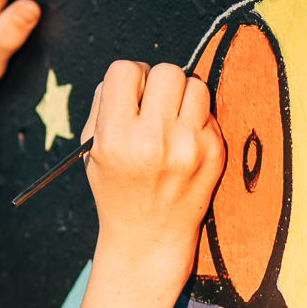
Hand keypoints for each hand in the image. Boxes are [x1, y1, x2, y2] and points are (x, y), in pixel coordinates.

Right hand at [81, 61, 226, 274]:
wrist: (148, 237)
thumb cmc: (116, 188)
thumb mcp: (92, 149)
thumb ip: (104, 105)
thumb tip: (133, 73)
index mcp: (115, 136)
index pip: (125, 70)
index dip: (129, 78)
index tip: (131, 94)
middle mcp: (153, 139)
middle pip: (166, 71)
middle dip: (158, 82)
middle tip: (154, 104)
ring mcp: (188, 147)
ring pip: (195, 85)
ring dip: (182, 95)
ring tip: (171, 118)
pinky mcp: (214, 153)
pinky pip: (210, 111)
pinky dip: (197, 119)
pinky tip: (183, 141)